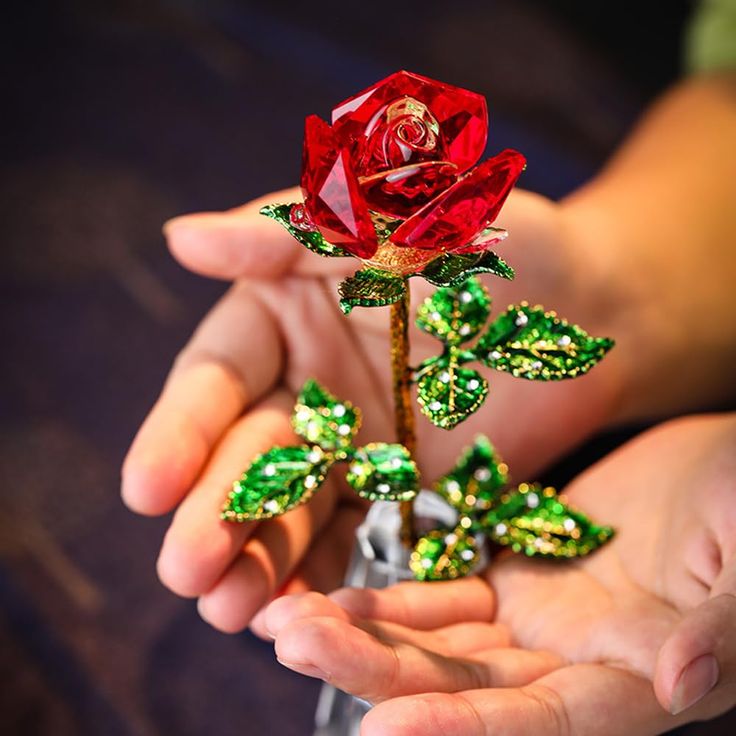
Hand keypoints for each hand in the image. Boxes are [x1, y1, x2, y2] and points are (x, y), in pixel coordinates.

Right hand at [120, 185, 627, 632]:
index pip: (218, 374)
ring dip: (258, 559)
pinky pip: (354, 537)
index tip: (146, 488)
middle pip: (247, 453)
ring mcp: (350, 442)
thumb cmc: (503, 246)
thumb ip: (297, 233)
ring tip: (229, 612)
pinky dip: (327, 576)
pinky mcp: (397, 489)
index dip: (181, 431)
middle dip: (215, 512)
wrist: (594, 312)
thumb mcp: (403, 222)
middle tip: (185, 572)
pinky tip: (300, 615)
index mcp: (286, 310)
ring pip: (291, 507)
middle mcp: (306, 381)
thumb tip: (179, 238)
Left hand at [266, 412, 735, 733]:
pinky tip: (331, 593)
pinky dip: (390, 600)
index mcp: (638, 681)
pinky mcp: (518, 581)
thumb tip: (684, 684)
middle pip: (467, 689)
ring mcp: (540, 627)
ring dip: (363, 637)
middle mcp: (576, 669)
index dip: (468, 730)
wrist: (720, 464)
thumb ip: (728, 628)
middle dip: (378, 673)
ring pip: (440, 645)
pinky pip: (444, 597)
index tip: (383, 729)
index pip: (547, 723)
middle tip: (292, 644)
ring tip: (284, 620)